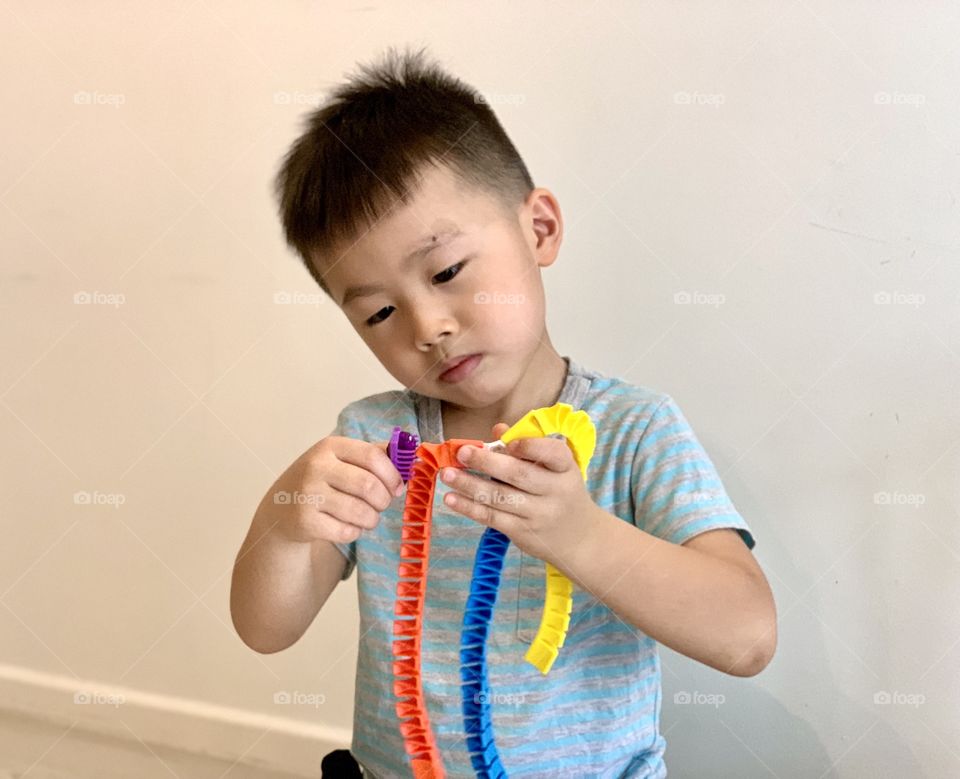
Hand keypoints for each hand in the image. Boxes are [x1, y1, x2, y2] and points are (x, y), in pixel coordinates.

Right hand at [267, 436, 403, 544]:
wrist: (281, 508)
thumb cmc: (322, 481)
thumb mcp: (341, 460)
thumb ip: (373, 455)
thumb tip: (409, 455)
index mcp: (330, 446)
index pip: (373, 456)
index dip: (392, 475)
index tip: (397, 487)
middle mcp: (316, 466)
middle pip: (369, 485)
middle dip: (383, 500)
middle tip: (382, 505)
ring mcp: (308, 493)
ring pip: (360, 511)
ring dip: (372, 519)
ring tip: (368, 518)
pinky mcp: (305, 521)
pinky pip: (346, 531)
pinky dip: (355, 532)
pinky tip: (348, 527)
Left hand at [438, 423, 598, 566]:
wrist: (580, 538)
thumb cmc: (561, 492)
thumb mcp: (555, 468)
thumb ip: (528, 446)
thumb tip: (498, 429)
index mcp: (565, 468)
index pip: (553, 453)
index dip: (531, 447)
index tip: (508, 442)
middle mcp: (554, 491)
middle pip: (519, 475)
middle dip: (487, 462)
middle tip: (462, 452)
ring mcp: (538, 514)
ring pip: (500, 497)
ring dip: (469, 485)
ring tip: (446, 474)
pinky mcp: (522, 532)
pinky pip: (492, 518)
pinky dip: (469, 508)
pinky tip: (451, 498)